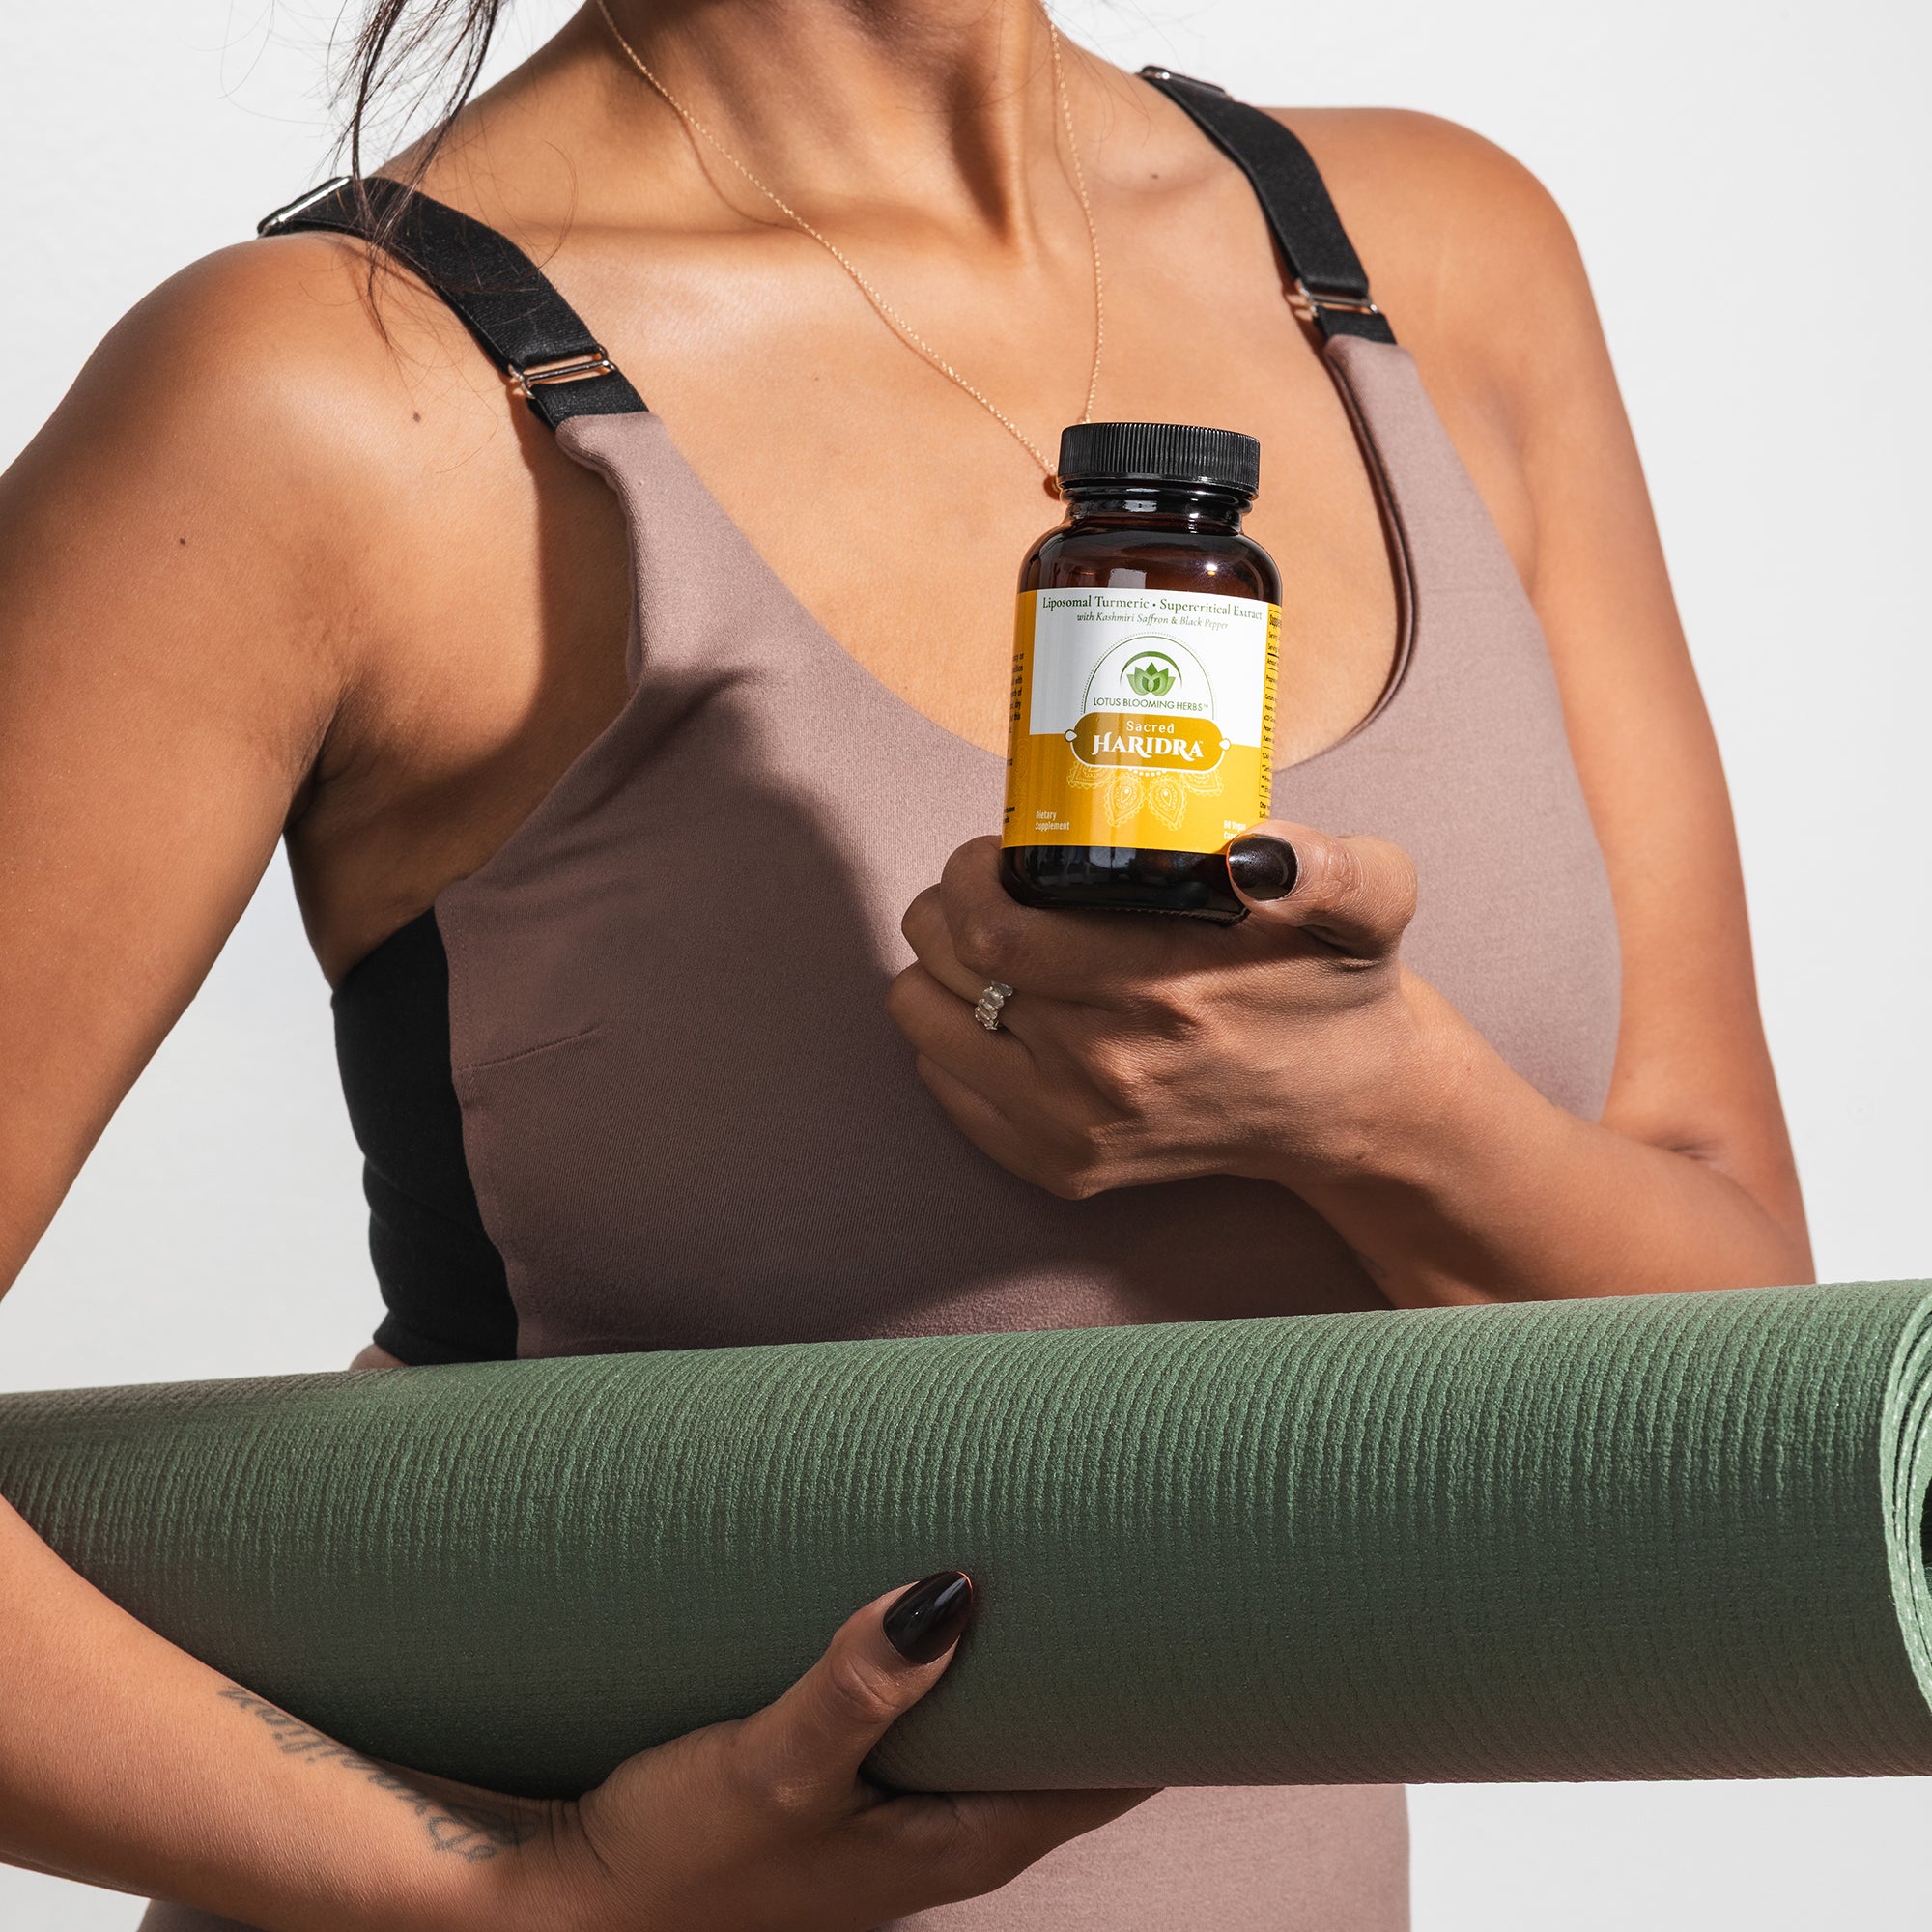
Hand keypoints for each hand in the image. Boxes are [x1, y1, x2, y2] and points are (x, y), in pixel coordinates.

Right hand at [507, 1573, 1149, 1931]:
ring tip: (1041, 1569)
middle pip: (1046, 1750)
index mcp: (948, 1849)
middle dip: (1092, 1673)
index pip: (1093, 1785)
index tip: (1205, 1639)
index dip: (1156, 1722)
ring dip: (1011, 1664)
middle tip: (1130, 1570)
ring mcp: (873, 1812)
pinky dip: (936, 1663)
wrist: (556, 1906)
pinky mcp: (818, 1783)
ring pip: (978, 1731)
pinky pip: (911, 1717)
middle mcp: (925, 1835)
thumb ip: (858, 1688)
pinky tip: (918, 1607)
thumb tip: (955, 1593)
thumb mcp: (768, 1770)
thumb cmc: (672, 1866)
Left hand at [887, 825, 1430, 1199]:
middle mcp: (1106, 1070)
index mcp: (1162, 991)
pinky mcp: (1060, 1166)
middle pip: (947, 969)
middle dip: (948, 909)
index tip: (993, 853)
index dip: (968, 876)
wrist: (1345, 1106)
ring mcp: (1075, 1129)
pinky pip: (945, 1086)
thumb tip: (1257, 853)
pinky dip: (952, 1037)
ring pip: (924, 1024)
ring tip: (991, 946)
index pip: (993, 930)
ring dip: (940, 972)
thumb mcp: (1370, 904)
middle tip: (989, 890)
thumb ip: (1330, 868)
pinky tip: (1006, 1010)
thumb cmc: (1333, 986)